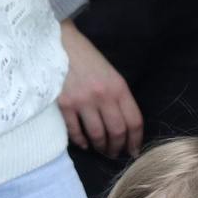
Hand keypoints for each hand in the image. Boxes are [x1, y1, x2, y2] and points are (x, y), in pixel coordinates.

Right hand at [57, 20, 142, 160]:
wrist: (61, 44)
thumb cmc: (88, 60)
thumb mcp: (111, 75)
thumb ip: (119, 97)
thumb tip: (124, 127)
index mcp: (119, 87)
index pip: (134, 121)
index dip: (136, 140)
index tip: (134, 150)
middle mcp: (103, 96)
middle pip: (117, 132)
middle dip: (118, 147)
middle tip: (115, 153)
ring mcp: (83, 101)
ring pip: (97, 135)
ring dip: (100, 147)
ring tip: (101, 149)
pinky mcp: (65, 105)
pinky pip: (75, 131)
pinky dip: (81, 142)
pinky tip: (84, 144)